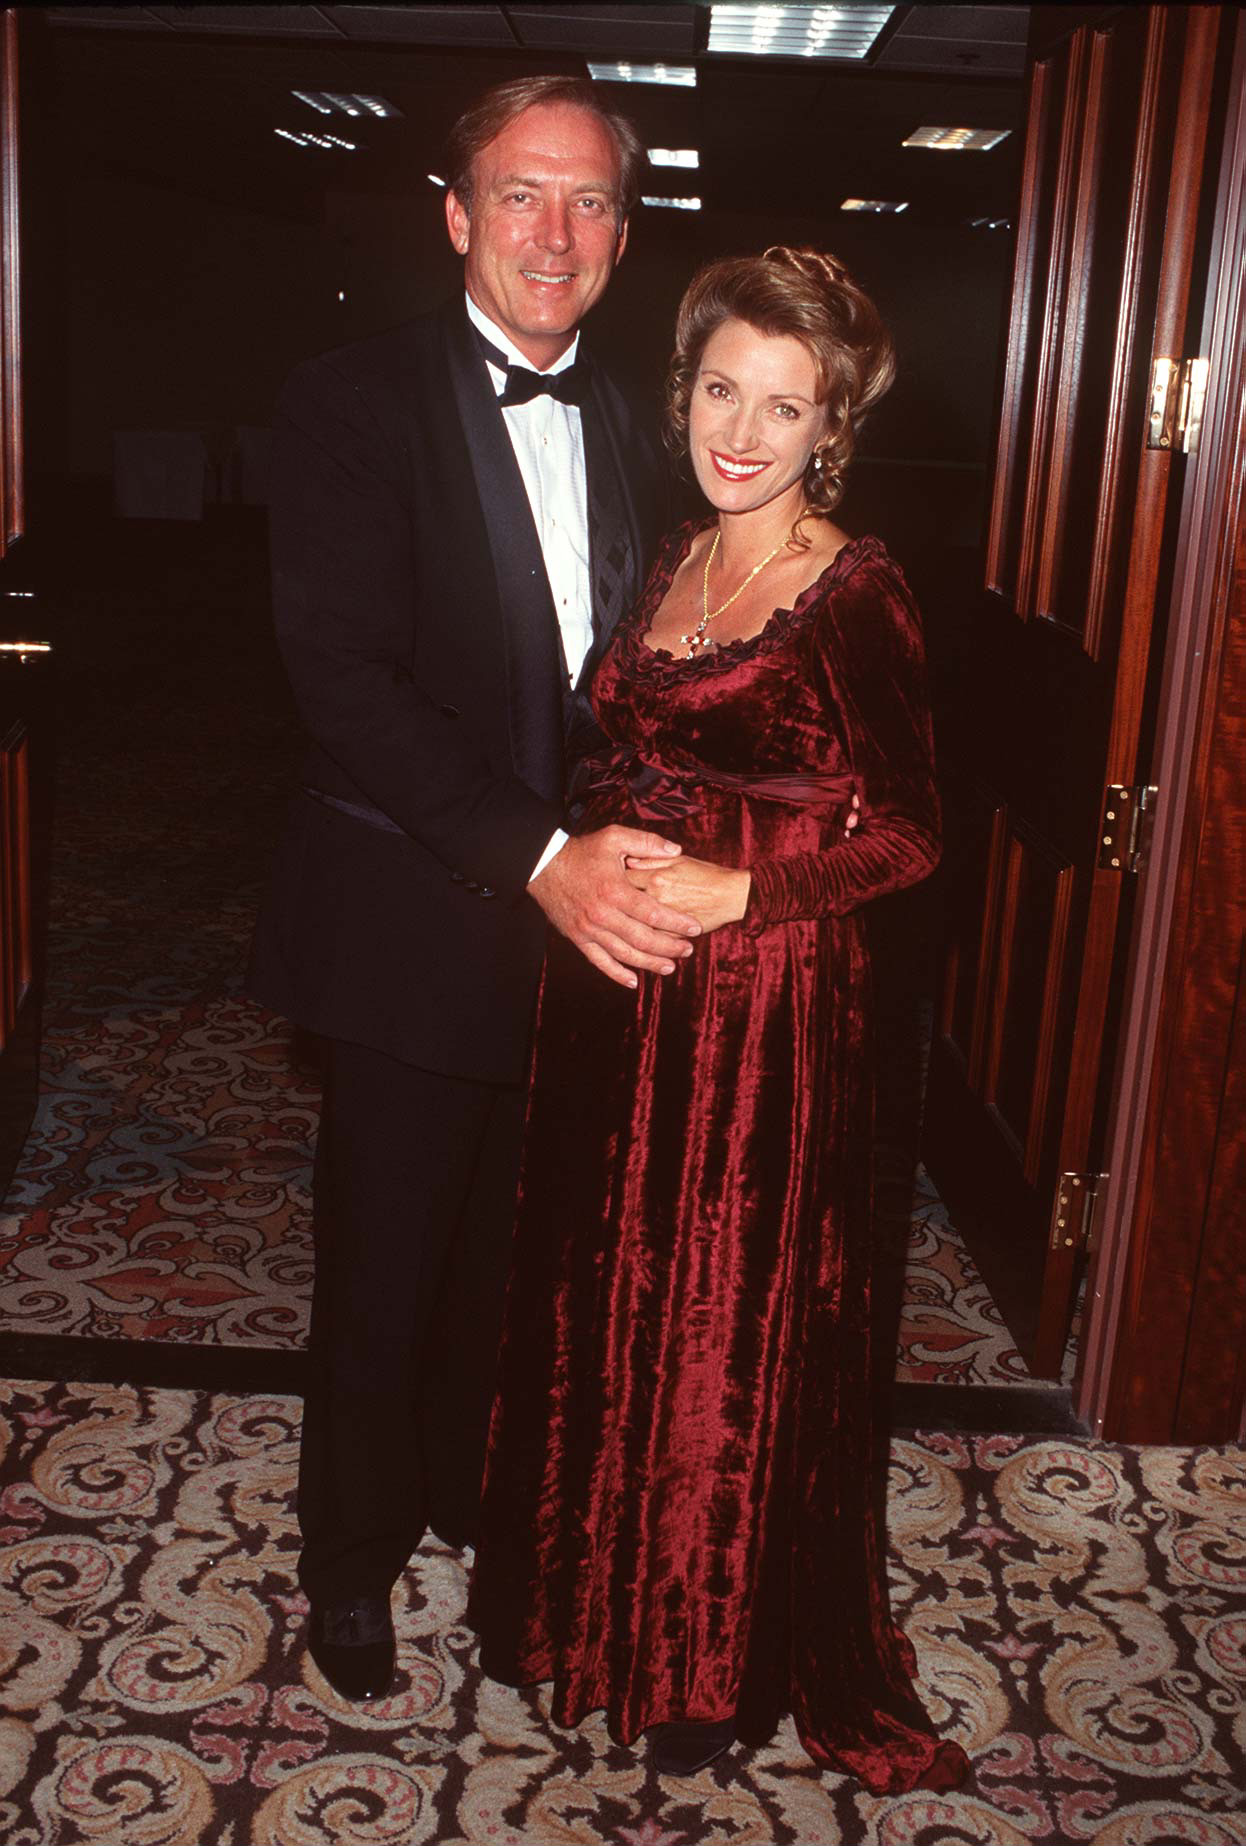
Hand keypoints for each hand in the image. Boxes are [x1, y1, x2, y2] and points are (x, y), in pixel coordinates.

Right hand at [528, 827, 701, 988]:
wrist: (543, 866)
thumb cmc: (582, 852)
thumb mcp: (614, 837)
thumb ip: (647, 842)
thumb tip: (677, 849)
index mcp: (615, 891)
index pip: (654, 914)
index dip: (677, 923)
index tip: (695, 929)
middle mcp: (603, 914)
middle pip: (643, 939)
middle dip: (669, 947)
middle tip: (688, 951)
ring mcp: (589, 930)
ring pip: (625, 954)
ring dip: (649, 963)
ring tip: (670, 967)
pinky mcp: (578, 938)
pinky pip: (599, 961)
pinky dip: (617, 973)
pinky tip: (633, 982)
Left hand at [623, 852, 751, 935]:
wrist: (731, 896)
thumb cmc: (706, 874)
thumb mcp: (678, 859)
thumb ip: (652, 858)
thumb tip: (628, 860)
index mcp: (656, 877)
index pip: (623, 879)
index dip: (615, 880)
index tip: (613, 881)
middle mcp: (656, 899)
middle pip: (623, 903)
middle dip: (617, 904)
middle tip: (614, 903)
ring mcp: (663, 919)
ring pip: (632, 925)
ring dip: (626, 924)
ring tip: (622, 921)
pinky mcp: (671, 936)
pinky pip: (648, 940)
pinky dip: (641, 939)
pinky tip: (637, 937)